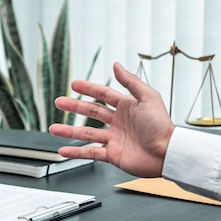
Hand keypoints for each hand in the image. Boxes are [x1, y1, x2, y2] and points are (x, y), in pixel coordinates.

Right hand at [49, 62, 174, 177]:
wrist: (167, 154)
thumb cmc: (162, 127)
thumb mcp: (148, 97)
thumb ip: (131, 81)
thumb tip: (117, 65)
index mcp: (128, 107)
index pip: (103, 95)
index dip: (89, 89)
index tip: (74, 84)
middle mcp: (119, 123)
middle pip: (91, 112)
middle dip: (74, 107)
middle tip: (59, 102)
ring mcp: (114, 139)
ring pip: (86, 133)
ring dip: (69, 131)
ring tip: (53, 129)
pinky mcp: (112, 155)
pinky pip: (90, 153)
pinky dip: (76, 152)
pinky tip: (63, 151)